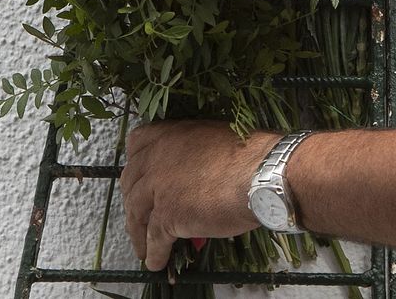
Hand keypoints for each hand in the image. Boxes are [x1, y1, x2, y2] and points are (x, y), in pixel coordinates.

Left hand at [120, 119, 279, 270]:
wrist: (264, 174)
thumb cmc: (252, 155)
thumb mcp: (215, 139)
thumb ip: (194, 152)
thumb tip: (194, 172)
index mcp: (171, 134)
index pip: (137, 143)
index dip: (137, 162)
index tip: (139, 174)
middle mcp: (157, 158)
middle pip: (131, 182)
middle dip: (132, 201)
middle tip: (138, 214)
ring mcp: (159, 187)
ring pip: (136, 212)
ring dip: (137, 232)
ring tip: (142, 245)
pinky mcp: (167, 215)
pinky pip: (154, 238)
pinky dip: (154, 252)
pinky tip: (157, 260)